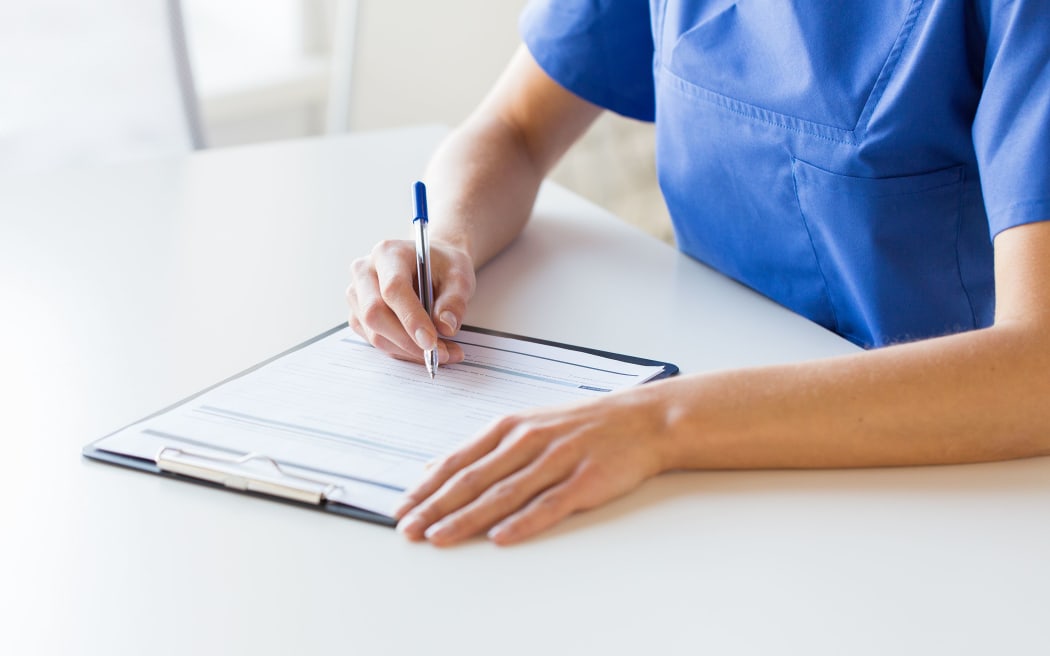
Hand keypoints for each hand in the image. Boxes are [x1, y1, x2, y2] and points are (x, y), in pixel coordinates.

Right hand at [347, 238, 475, 363]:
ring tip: (442, 352)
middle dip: (408, 341)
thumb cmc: (442, 266)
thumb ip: (455, 300)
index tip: (431, 342)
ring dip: (408, 350)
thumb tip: (445, 327)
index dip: (411, 318)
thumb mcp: (459, 276)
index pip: (393, 289)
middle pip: (375, 314)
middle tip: (440, 353)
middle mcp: (365, 271)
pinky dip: (402, 351)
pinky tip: (424, 349)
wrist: (432, 264)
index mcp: (389, 253)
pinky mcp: (358, 315)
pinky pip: (376, 340)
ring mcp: (357, 295)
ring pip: (374, 333)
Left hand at [394, 386, 673, 545]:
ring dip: (467, 518)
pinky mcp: (585, 480)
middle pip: (474, 479)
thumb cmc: (581, 424)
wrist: (642, 420)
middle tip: (409, 529)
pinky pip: (549, 504)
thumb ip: (481, 449)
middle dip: (436, 506)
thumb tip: (434, 467)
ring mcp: (557, 460)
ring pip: (504, 494)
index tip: (402, 508)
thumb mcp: (526, 424)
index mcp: (511, 427)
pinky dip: (522, 521)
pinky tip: (500, 537)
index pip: (458, 461)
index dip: (427, 487)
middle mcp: (529, 441)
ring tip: (440, 537)